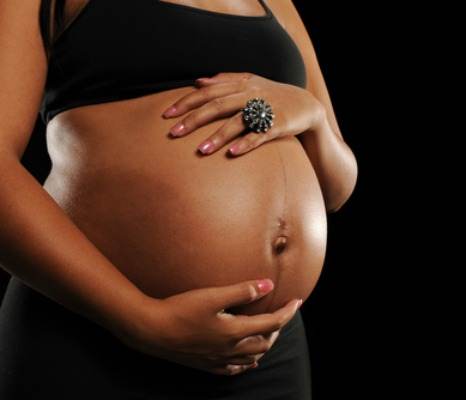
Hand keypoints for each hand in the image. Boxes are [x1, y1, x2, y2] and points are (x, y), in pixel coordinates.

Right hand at [117, 278, 301, 375]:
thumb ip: (241, 291)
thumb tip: (267, 285)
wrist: (151, 331)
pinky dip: (244, 362)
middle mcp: (229, 349)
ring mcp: (217, 359)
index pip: (270, 323)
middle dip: (277, 328)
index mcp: (234, 332)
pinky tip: (243, 360)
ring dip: (263, 344)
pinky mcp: (205, 364)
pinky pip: (232, 369)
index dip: (286, 313)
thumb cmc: (180, 310)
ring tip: (267, 333)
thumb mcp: (212, 296)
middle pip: (263, 342)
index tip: (297, 302)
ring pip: (250, 357)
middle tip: (281, 314)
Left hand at [162, 72, 325, 155]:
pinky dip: (246, 143)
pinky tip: (232, 153)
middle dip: (194, 119)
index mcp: (240, 84)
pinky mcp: (277, 125)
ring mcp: (264, 109)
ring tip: (201, 150)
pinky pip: (259, 135)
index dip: (186, 102)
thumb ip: (224, 80)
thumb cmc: (272, 95)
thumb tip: (198, 81)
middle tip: (174, 134)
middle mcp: (250, 94)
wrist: (306, 105)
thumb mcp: (250, 82)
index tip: (166, 114)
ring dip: (218, 136)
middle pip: (217, 105)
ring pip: (237, 122)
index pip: (207, 92)